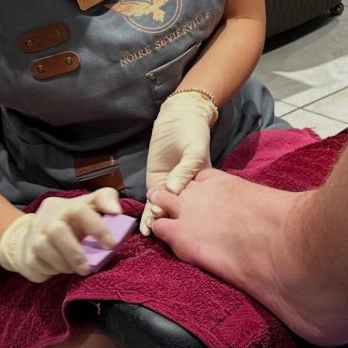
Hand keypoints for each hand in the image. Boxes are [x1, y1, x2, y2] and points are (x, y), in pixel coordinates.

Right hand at [0, 188, 121, 282]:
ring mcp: (34, 237)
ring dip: (63, 264)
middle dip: (75, 253)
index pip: (80, 210)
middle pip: (57, 232)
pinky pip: (37, 266)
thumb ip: (106, 200)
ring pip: (44, 250)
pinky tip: (60, 269)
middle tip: (88, 268)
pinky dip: (51, 271)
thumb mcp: (89, 204)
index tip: (111, 244)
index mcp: (67, 206)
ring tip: (77, 269)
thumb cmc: (71, 219)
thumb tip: (116, 211)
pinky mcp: (26, 256)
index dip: (97, 227)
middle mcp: (47, 219)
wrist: (35, 233)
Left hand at [141, 91, 217, 234]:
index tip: (178, 221)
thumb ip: (185, 169)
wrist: (179, 116)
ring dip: (158, 220)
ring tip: (151, 231)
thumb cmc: (193, 132)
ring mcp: (170, 188)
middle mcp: (187, 190)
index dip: (187, 214)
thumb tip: (172, 189)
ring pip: (164, 208)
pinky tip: (145, 229)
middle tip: (160, 222)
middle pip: (179, 209)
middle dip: (170, 219)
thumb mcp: (195, 150)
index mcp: (202, 184)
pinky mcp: (156, 184)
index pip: (195, 204)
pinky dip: (148, 215)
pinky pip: (152, 202)